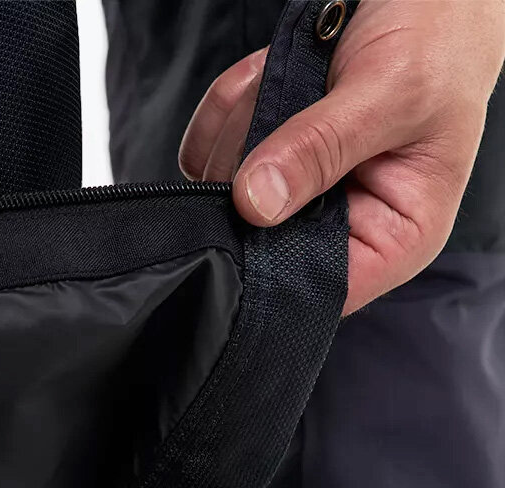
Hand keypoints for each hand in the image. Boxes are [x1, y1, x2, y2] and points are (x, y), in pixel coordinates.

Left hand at [179, 0, 504, 314]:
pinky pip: (208, 149)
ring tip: (296, 79)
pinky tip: (270, 74)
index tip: (248, 210)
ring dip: (243, 123)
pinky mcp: (262, 159)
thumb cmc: (441, 37)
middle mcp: (339, 224)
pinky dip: (229, 104)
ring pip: (221, 190)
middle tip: (289, 108)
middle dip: (253, 167)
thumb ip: (322, 147)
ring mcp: (293, 193)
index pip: (317, 289)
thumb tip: (256, 204)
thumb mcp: (391, 91)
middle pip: (251, 243)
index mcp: (393, 235)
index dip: (271, 263)